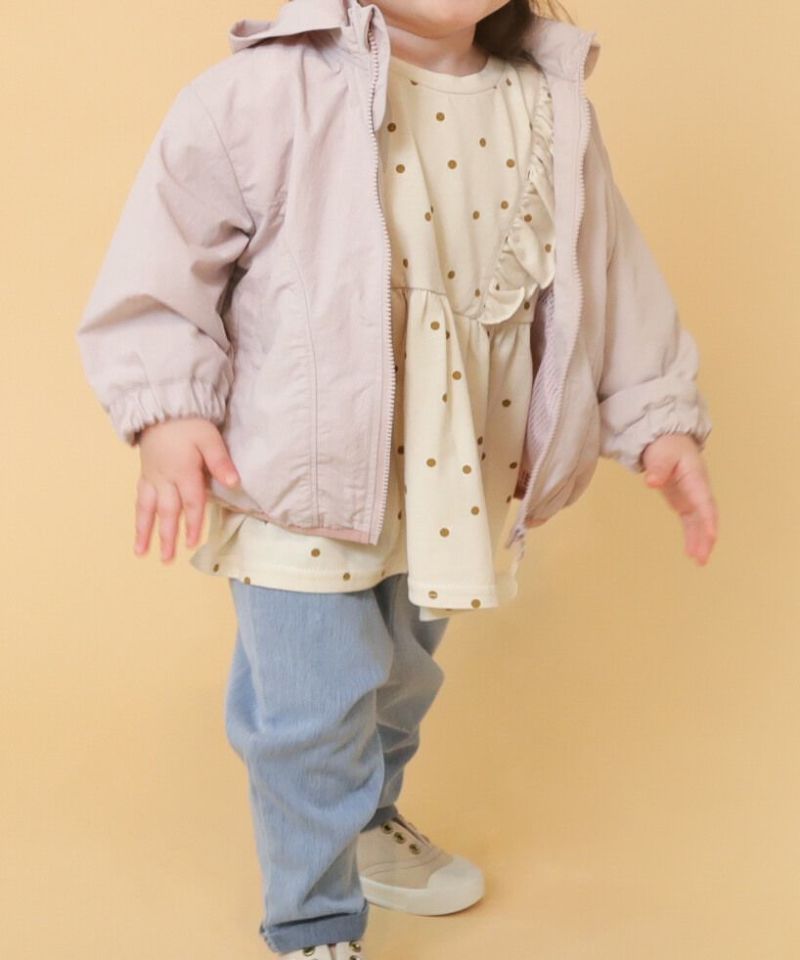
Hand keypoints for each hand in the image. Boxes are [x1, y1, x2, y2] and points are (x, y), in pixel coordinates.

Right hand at [133, 418, 239, 562]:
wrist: (162, 409)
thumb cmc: (189, 424)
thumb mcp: (210, 438)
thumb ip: (220, 462)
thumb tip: (234, 483)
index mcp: (183, 470)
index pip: (191, 502)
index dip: (193, 523)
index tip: (194, 543)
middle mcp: (164, 478)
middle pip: (167, 511)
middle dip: (167, 536)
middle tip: (168, 559)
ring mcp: (152, 477)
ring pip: (147, 509)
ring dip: (145, 532)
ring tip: (141, 553)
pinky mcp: (145, 475)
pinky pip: (140, 499)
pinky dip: (139, 516)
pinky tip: (139, 530)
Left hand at [641, 433, 718, 565]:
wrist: (668, 440)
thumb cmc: (667, 446)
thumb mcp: (661, 454)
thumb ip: (658, 469)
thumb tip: (652, 482)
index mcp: (696, 478)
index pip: (704, 501)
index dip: (708, 519)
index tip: (711, 535)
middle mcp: (699, 490)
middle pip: (706, 516)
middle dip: (706, 537)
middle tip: (702, 557)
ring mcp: (693, 497)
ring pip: (700, 522)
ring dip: (700, 541)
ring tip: (699, 562)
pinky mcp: (684, 502)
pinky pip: (691, 522)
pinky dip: (692, 536)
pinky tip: (691, 553)